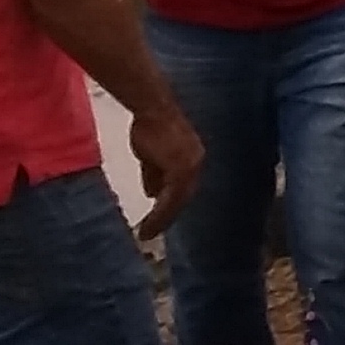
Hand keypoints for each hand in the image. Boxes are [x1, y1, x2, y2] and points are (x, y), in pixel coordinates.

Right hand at [131, 105, 203, 236]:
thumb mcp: (151, 157)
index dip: (172, 207)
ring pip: (178, 201)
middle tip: (152, 233)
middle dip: (168, 217)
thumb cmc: (150, 128)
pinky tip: (149, 223)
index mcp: (192, 160)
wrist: (152, 110)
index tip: (159, 222)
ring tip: (148, 233)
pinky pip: (171, 198)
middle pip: (184, 198)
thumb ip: (154, 175)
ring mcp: (190, 166)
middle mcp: (196, 164)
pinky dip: (160, 213)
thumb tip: (154, 194)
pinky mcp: (181, 168)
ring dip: (162, 219)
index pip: (184, 190)